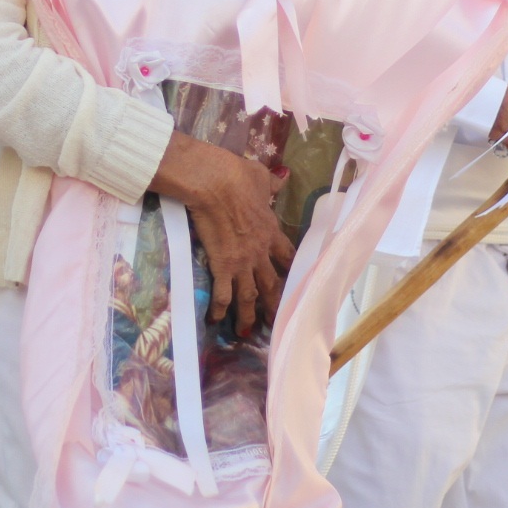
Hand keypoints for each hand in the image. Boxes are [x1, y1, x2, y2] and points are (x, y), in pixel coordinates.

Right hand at [151, 131, 294, 335]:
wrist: (214, 183)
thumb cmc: (236, 176)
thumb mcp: (259, 175)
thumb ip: (270, 183)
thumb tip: (282, 177)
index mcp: (271, 230)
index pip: (286, 255)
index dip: (290, 269)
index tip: (293, 281)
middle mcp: (260, 251)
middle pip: (272, 283)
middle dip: (274, 304)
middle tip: (276, 321)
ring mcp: (242, 261)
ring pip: (249, 295)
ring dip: (248, 315)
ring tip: (246, 331)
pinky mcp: (222, 265)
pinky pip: (223, 294)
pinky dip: (220, 309)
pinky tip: (215, 320)